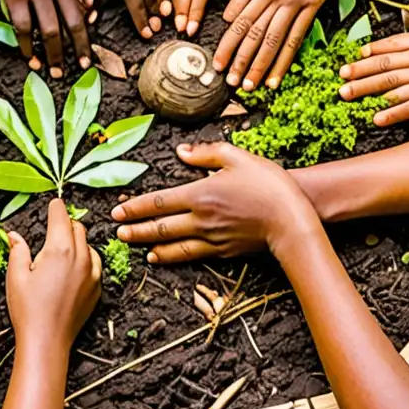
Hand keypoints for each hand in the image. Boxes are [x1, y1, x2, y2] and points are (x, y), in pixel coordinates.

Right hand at [0, 0, 90, 76]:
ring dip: (49, 54)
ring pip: (44, 30)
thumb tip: (87, 15)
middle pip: (65, 27)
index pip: (79, 16)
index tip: (86, 59)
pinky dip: (26, 44)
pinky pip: (21, 26)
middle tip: (71, 71)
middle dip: (69, 53)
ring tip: (50, 69)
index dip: (83, 41)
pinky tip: (30, 55)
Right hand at [6, 199, 100, 350]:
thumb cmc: (28, 309)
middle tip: (54, 226)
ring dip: (77, 241)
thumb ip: (18, 250)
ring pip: (89, 246)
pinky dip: (86, 259)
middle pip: (78, 228)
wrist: (47, 341)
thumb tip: (13, 235)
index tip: (54, 202)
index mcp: (59, 249)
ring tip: (61, 250)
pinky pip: (95, 264)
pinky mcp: (97, 289)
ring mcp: (93, 274)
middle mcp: (81, 257)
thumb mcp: (16, 276)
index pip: (61, 217)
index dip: (56, 207)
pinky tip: (72, 268)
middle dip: (66, 223)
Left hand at [111, 142, 319, 262]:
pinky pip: (191, 255)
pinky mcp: (223, 251)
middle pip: (160, 227)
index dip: (136, 207)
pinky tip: (161, 257)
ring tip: (134, 246)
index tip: (117, 210)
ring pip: (172, 245)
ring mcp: (211, 238)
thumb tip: (181, 151)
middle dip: (135, 230)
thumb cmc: (268, 184)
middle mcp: (201, 219)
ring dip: (149, 246)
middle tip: (116, 233)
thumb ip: (206, 153)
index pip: (159, 202)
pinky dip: (172, 257)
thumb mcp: (237, 157)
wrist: (292, 220)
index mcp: (200, 193)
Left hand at [214, 0, 347, 89]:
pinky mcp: (311, 6)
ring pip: (269, 40)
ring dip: (257, 66)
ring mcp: (292, 1)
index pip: (236, 17)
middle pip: (249, 32)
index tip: (219, 57)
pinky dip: (283, 60)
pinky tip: (276, 76)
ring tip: (247, 85)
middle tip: (226, 78)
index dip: (226, 41)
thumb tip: (232, 7)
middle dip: (236, 59)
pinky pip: (294, 38)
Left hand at [340, 18, 408, 125]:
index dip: (366, 58)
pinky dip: (394, 112)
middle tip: (340, 82)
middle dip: (359, 75)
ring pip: (394, 87)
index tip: (349, 63)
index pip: (387, 50)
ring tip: (348, 97)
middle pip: (384, 68)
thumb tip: (397, 41)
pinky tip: (378, 118)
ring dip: (368, 92)